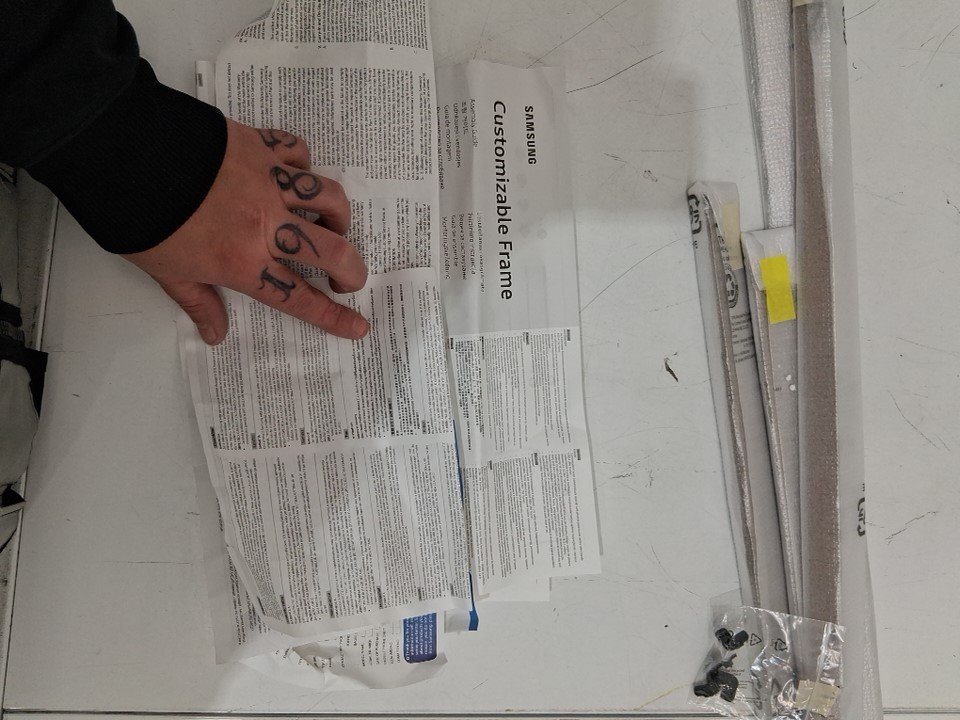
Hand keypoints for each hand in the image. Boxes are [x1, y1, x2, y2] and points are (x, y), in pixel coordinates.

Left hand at [124, 119, 368, 344]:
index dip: (333, 316)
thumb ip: (199, 302)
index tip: (359, 326)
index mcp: (243, 263)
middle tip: (349, 278)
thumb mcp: (166, 273)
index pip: (299, 298)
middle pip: (332, 252)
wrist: (125, 155)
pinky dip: (304, 165)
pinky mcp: (261, 147)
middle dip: (352, 270)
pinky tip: (296, 173)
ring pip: (329, 200)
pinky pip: (299, 154)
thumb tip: (216, 334)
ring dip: (337, 216)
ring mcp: (268, 183)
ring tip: (329, 223)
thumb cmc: (141, 219)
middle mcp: (266, 226)